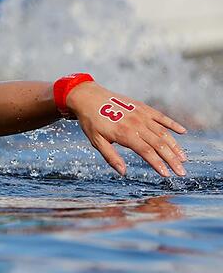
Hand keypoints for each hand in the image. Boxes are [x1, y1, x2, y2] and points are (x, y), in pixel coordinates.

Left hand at [67, 82, 186, 176]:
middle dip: (172, 159)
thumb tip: (123, 172)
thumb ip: (111, 157)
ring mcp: (141, 114)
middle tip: (182, 172)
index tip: (167, 175)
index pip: (146, 151)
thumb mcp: (96, 141)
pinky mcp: (143, 107)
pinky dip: (172, 124)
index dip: (158, 164)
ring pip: (163, 132)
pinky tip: (183, 132)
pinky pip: (161, 117)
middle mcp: (136, 123)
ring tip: (184, 158)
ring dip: (175, 145)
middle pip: (159, 144)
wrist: (88, 97)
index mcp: (124, 134)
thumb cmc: (91, 122)